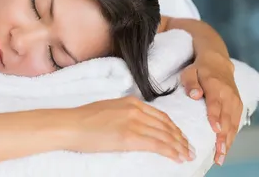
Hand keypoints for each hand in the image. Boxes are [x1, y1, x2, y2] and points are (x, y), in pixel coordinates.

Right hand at [65, 96, 194, 162]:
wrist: (70, 125)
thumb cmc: (84, 120)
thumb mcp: (109, 109)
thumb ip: (125, 114)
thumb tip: (136, 125)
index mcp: (130, 102)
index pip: (160, 116)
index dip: (174, 128)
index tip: (181, 138)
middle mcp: (135, 110)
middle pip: (166, 125)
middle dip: (180, 139)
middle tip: (189, 149)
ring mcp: (133, 122)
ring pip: (165, 136)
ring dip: (179, 147)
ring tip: (187, 156)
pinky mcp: (130, 137)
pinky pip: (157, 145)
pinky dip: (171, 152)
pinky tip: (177, 158)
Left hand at [180, 55, 241, 165]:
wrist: (218, 63)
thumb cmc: (200, 69)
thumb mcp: (190, 71)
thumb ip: (191, 83)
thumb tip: (194, 95)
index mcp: (216, 87)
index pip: (215, 104)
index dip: (215, 117)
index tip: (215, 130)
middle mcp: (229, 96)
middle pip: (226, 119)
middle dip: (222, 138)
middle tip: (217, 154)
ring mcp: (235, 102)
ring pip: (233, 124)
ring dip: (228, 141)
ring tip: (221, 156)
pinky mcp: (237, 107)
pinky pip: (235, 124)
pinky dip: (231, 137)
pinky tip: (225, 148)